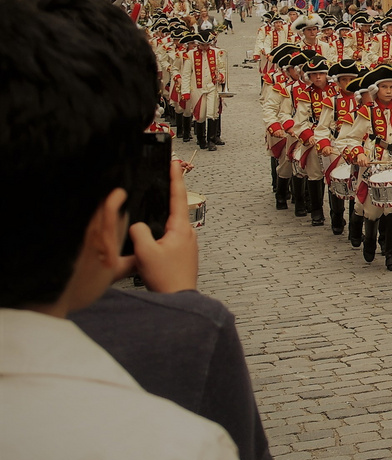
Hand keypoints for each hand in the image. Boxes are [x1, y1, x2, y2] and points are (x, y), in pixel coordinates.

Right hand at [116, 160, 199, 292]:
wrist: (178, 297)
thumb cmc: (167, 278)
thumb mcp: (145, 252)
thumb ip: (139, 232)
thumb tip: (137, 224)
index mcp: (180, 228)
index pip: (178, 196)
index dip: (175, 177)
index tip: (175, 162)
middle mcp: (187, 233)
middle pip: (176, 206)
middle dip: (169, 191)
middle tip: (166, 174)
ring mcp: (186, 242)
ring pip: (171, 222)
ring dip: (164, 211)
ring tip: (157, 198)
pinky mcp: (181, 252)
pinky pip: (169, 234)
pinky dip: (161, 228)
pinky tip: (153, 230)